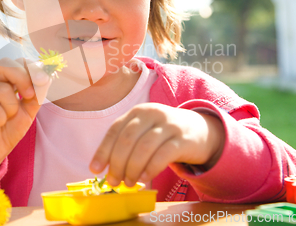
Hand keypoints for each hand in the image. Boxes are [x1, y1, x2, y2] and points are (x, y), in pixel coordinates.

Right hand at [0, 58, 50, 176]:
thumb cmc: (8, 126)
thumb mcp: (29, 109)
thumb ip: (38, 92)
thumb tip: (47, 75)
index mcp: (1, 78)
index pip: (15, 60)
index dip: (31, 66)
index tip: (43, 80)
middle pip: (4, 65)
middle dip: (23, 79)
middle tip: (29, 96)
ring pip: (2, 91)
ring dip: (11, 109)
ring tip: (5, 118)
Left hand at [89, 103, 224, 186]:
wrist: (200, 130)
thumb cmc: (164, 134)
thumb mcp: (144, 131)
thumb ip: (127, 143)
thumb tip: (106, 168)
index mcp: (137, 112)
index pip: (115, 130)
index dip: (103, 151)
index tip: (95, 169)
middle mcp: (152, 113)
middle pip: (127, 140)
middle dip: (117, 163)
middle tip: (113, 181)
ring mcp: (169, 125)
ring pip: (144, 148)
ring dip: (132, 169)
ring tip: (128, 183)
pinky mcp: (183, 139)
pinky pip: (163, 155)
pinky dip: (150, 169)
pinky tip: (144, 178)